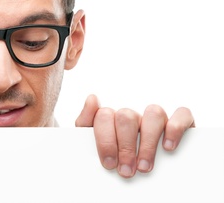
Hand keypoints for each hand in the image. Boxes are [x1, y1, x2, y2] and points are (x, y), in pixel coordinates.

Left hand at [75, 94, 194, 177]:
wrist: (143, 170)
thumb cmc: (115, 155)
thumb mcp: (92, 141)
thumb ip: (86, 121)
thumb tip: (92, 98)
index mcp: (111, 118)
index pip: (104, 116)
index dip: (106, 141)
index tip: (109, 163)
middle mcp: (133, 115)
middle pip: (127, 117)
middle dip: (125, 146)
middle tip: (126, 170)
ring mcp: (155, 117)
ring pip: (154, 114)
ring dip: (148, 142)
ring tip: (145, 166)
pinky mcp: (181, 121)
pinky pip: (182, 114)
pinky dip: (175, 129)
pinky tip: (168, 147)